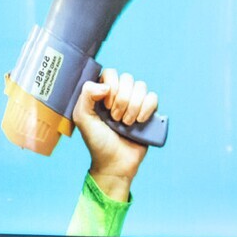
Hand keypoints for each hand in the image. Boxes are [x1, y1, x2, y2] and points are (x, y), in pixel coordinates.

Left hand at [75, 71, 158, 201]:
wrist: (115, 163)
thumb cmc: (97, 142)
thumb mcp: (83, 118)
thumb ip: (86, 96)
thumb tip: (106, 85)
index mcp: (102, 93)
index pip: (110, 73)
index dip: (110, 86)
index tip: (105, 106)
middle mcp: (119, 94)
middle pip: (127, 78)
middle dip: (122, 100)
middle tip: (115, 118)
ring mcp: (135, 102)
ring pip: (141, 86)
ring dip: (133, 106)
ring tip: (126, 123)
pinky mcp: (148, 112)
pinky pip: (153, 97)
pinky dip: (146, 108)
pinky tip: (139, 122)